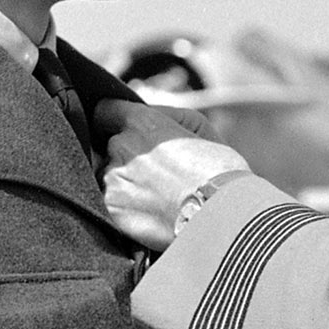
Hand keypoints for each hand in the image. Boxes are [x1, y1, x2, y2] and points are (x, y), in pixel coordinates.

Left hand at [94, 99, 250, 251]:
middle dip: (121, 157)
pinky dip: (121, 208)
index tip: (120, 131)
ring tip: (150, 198)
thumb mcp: (199, 128)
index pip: (105, 111)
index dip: (112, 121)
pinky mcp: (111, 211)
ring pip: (104, 177)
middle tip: (149, 174)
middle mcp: (120, 148)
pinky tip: (145, 215)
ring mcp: (111, 181)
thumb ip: (165, 116)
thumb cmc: (219, 171)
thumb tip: (147, 113)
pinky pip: (106, 204)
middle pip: (105, 147)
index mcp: (141, 124)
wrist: (223, 217)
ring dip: (120, 184)